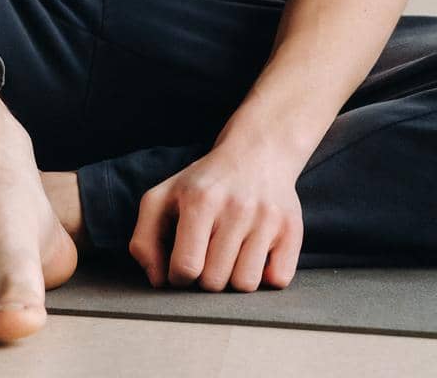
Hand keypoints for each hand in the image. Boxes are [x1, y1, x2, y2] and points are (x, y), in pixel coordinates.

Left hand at [128, 147, 303, 292]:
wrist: (257, 151)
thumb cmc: (203, 183)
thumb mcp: (162, 198)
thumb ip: (144, 240)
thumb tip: (158, 281)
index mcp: (200, 199)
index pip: (185, 268)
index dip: (179, 275)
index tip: (184, 261)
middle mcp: (236, 207)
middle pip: (215, 282)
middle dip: (207, 276)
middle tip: (210, 251)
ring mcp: (267, 218)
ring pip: (246, 285)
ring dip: (235, 277)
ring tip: (232, 251)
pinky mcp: (292, 229)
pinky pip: (277, 280)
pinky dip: (266, 274)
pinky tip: (256, 251)